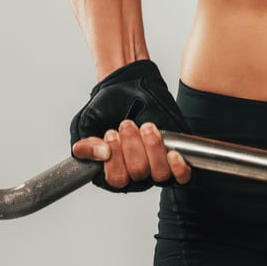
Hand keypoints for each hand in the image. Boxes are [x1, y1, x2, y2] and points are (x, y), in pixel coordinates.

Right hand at [68, 59, 189, 192]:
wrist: (128, 85)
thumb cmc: (106, 106)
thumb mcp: (86, 124)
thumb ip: (84, 145)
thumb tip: (101, 154)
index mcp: (110, 170)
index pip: (116, 180)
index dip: (115, 158)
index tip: (110, 134)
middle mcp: (134, 174)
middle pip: (138, 173)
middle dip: (132, 145)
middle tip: (127, 125)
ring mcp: (155, 166)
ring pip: (159, 173)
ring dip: (152, 146)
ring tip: (145, 127)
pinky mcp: (175, 158)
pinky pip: (181, 176)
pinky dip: (178, 167)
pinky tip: (173, 153)